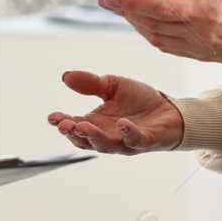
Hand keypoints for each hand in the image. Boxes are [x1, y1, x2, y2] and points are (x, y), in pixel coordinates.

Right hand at [47, 71, 184, 154]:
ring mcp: (126, 141)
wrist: (170, 109)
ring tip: (83, 126)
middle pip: (86, 141)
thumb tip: (66, 76)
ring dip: (94, 137)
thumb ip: (90, 83)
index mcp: (97, 123)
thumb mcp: (112, 86)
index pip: (75, 125)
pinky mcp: (146, 141)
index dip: (62, 122)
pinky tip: (122, 123)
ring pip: (107, 145)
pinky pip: (136, 141)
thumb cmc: (139, 101)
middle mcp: (108, 136)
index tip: (51, 117)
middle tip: (63, 125)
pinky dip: (128, 134)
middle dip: (74, 134)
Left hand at [98, 0, 221, 63]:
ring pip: (157, 39)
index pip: (159, 8)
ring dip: (137, 25)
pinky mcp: (203, 55)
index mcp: (209, 13)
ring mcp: (201, 48)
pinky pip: (169, 48)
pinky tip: (146, 26)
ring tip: (124, 11)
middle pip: (152, 25)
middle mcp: (201, 34)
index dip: (131, 2)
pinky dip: (152, 36)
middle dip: (127, 13)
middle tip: (109, 1)